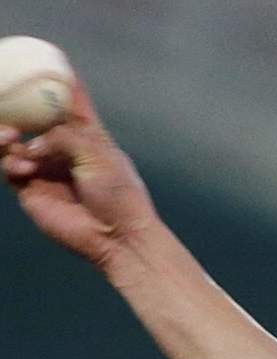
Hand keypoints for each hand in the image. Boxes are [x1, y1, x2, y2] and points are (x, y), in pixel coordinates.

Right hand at [2, 77, 157, 268]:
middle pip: (31, 120)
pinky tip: (22, 167)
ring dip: (5, 135)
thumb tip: (31, 143)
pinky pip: (9, 168)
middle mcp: (63, 151)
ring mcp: (46, 171)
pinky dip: (10, 162)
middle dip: (14, 107)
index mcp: (87, 138)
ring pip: (13, 143)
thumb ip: (63, 135)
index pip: (68, 104)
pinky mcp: (33, 192)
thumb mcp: (96, 152)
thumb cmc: (118, 194)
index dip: (59, 83)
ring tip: (9, 137)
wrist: (118, 236)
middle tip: (2, 96)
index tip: (50, 58)